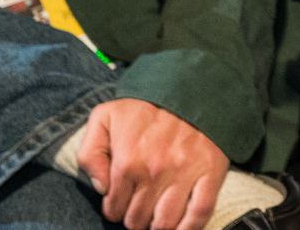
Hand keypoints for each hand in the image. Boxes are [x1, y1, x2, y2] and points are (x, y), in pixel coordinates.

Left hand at [79, 98, 229, 229]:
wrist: (193, 84)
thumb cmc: (146, 104)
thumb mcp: (104, 117)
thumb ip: (90, 154)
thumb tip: (101, 188)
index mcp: (127, 161)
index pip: (114, 209)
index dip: (114, 208)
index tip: (120, 200)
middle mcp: (154, 172)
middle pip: (138, 221)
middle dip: (134, 218)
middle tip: (139, 206)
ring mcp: (184, 174)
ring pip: (165, 224)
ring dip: (157, 226)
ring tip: (156, 216)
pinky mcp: (210, 172)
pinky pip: (200, 213)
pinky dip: (189, 229)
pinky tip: (181, 229)